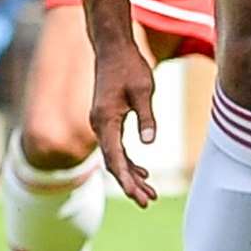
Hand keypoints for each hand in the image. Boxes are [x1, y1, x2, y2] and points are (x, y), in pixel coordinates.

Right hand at [90, 41, 157, 207]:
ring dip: (131, 175)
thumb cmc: (130, 66)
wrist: (113, 49)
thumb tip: (149, 142)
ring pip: (114, 158)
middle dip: (130, 184)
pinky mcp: (107, 120)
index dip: (126, 179)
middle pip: (113, 163)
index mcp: (106, 120)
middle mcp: (100, 126)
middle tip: (148, 201)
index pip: (114, 158)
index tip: (138, 195)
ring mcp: (102, 124)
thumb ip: (146, 116)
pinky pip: (115, 148)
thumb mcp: (144, 89)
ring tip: (150, 193)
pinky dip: (128, 161)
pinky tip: (142, 171)